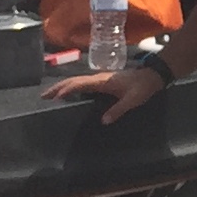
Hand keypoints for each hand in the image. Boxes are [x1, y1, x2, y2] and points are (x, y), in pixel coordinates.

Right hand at [46, 66, 164, 124]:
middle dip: (58, 87)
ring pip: (77, 81)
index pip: (80, 83)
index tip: (54, 97)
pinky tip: (69, 94)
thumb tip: (103, 121)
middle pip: (74, 80)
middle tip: (43, 96)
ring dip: (63, 87)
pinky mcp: (103, 82)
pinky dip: (72, 87)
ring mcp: (100, 79)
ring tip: (51, 95)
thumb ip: (119, 109)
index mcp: (102, 81)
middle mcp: (98, 78)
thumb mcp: (133, 100)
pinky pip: (83, 84)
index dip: (66, 89)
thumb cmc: (142, 87)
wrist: (152, 76)